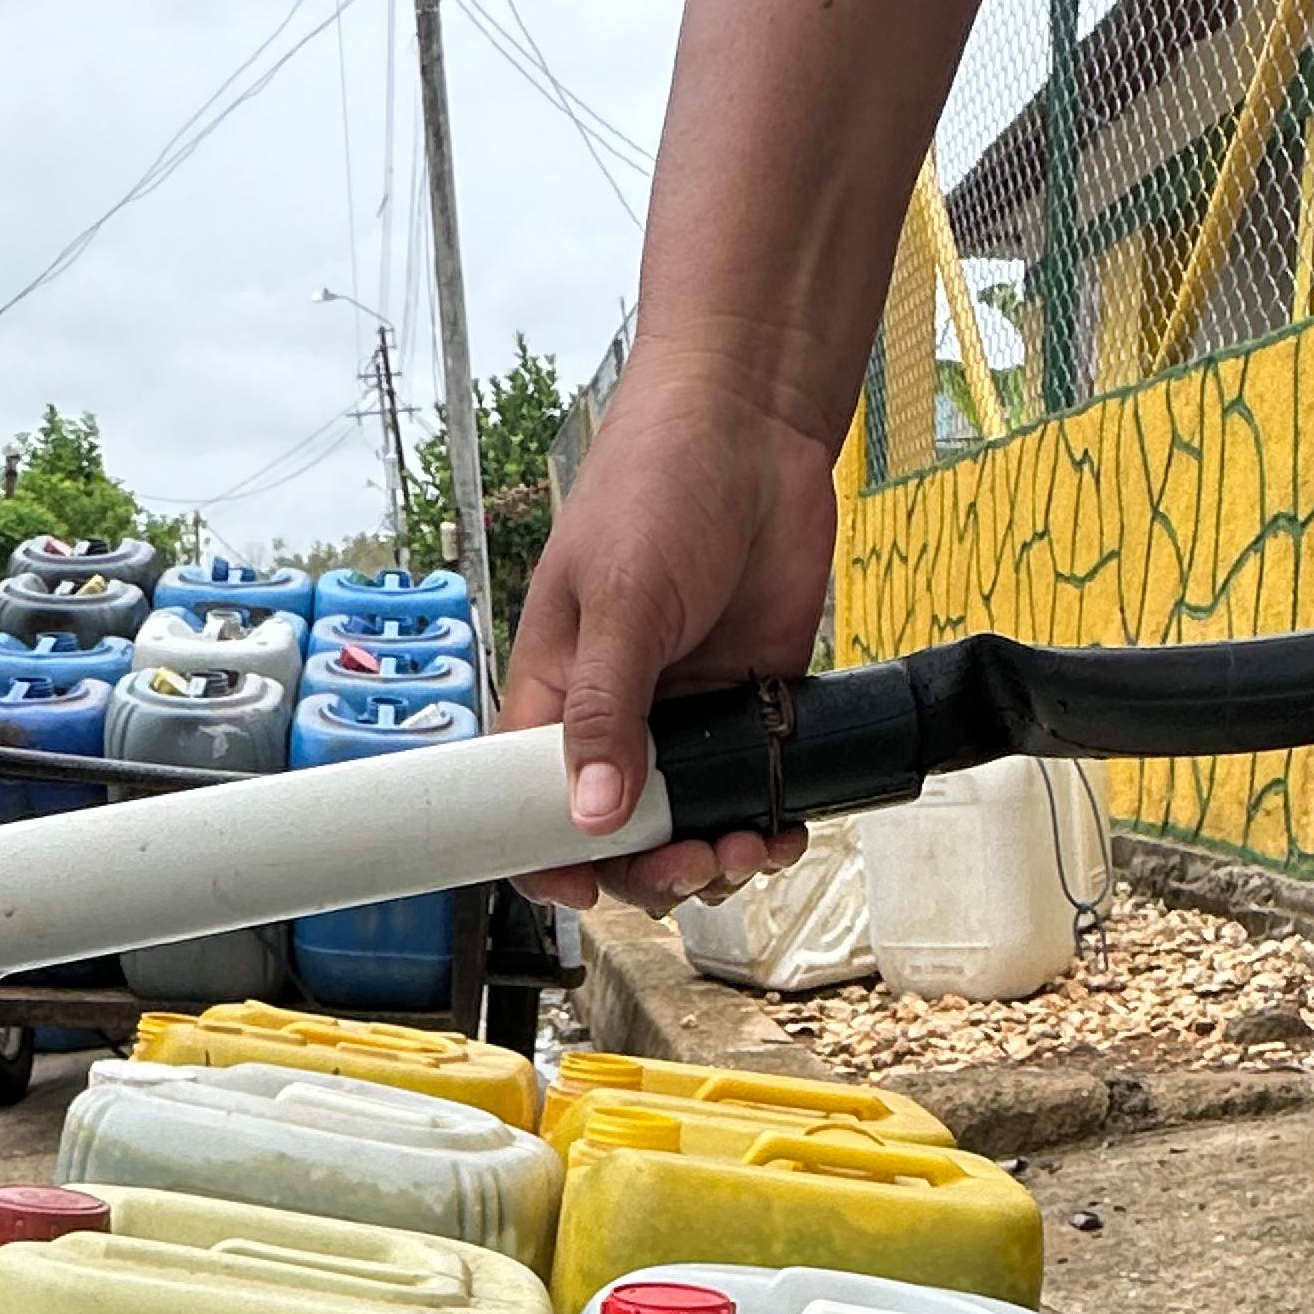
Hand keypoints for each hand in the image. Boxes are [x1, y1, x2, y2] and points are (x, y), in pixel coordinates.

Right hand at [500, 352, 839, 911]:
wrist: (756, 425)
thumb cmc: (659, 481)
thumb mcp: (621, 599)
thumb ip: (606, 712)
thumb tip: (592, 815)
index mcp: (556, 692)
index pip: (531, 804)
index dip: (553, 859)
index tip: (591, 889)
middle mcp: (617, 716)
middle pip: (618, 837)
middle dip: (653, 870)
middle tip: (692, 860)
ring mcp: (686, 716)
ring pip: (688, 828)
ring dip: (715, 861)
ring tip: (744, 848)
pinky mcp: (750, 707)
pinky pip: (750, 794)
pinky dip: (766, 826)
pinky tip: (782, 829)